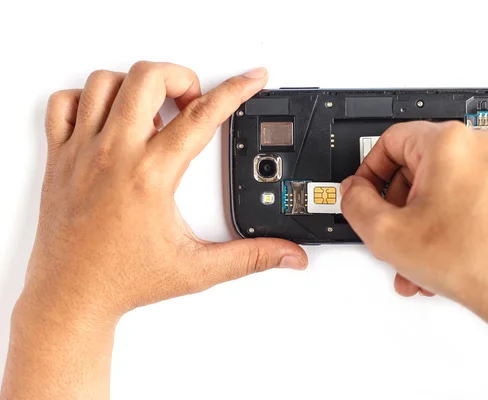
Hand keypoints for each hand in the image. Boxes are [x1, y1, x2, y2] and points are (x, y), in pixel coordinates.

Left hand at [21, 62, 306, 324]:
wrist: (72, 296)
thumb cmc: (124, 281)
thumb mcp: (198, 269)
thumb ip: (251, 258)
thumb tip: (288, 254)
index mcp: (151, 175)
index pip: (203, 116)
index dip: (236, 90)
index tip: (252, 79)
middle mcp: (114, 154)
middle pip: (148, 77)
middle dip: (180, 78)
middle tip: (191, 103)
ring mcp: (82, 152)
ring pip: (105, 82)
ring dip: (135, 85)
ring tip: (152, 110)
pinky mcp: (59, 158)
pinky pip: (63, 103)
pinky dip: (86, 98)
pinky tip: (107, 119)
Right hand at [340, 121, 487, 306]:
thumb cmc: (477, 261)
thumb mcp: (387, 233)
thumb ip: (355, 204)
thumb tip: (353, 191)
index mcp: (448, 142)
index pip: (388, 141)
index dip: (367, 172)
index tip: (362, 196)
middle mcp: (477, 147)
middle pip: (413, 168)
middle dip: (394, 208)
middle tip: (387, 233)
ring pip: (435, 190)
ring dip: (414, 224)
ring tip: (409, 260)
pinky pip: (457, 201)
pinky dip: (439, 226)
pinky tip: (432, 260)